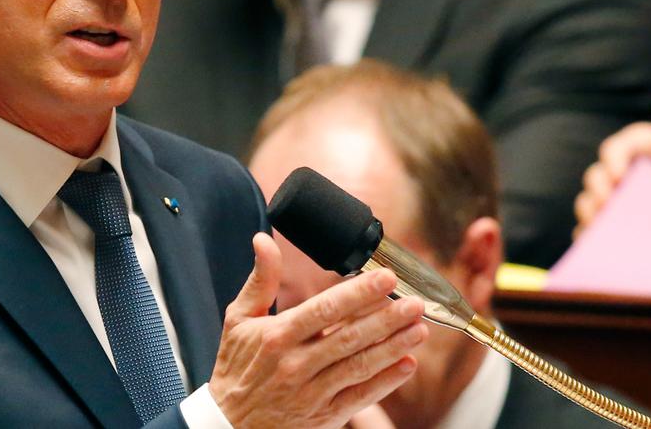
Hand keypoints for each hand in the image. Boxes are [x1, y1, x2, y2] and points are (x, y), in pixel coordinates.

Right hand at [208, 234, 427, 428]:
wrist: (230, 425)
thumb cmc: (236, 367)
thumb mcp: (238, 319)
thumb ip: (260, 279)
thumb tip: (264, 240)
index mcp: (277, 336)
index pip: (325, 310)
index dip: (358, 294)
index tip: (385, 277)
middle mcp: (296, 364)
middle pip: (350, 337)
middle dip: (387, 318)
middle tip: (415, 302)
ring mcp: (312, 392)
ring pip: (360, 366)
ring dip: (394, 346)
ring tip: (420, 328)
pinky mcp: (325, 415)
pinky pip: (361, 397)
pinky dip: (387, 382)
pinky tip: (408, 364)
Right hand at [575, 99, 650, 236]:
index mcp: (643, 150)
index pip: (620, 147)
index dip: (617, 159)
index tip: (624, 177)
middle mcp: (624, 173)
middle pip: (598, 175)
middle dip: (600, 187)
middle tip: (610, 204)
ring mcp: (617, 201)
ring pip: (590, 202)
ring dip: (593, 212)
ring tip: (605, 225)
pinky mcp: (613, 227)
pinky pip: (593, 231)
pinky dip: (593, 236)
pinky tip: (605, 244)